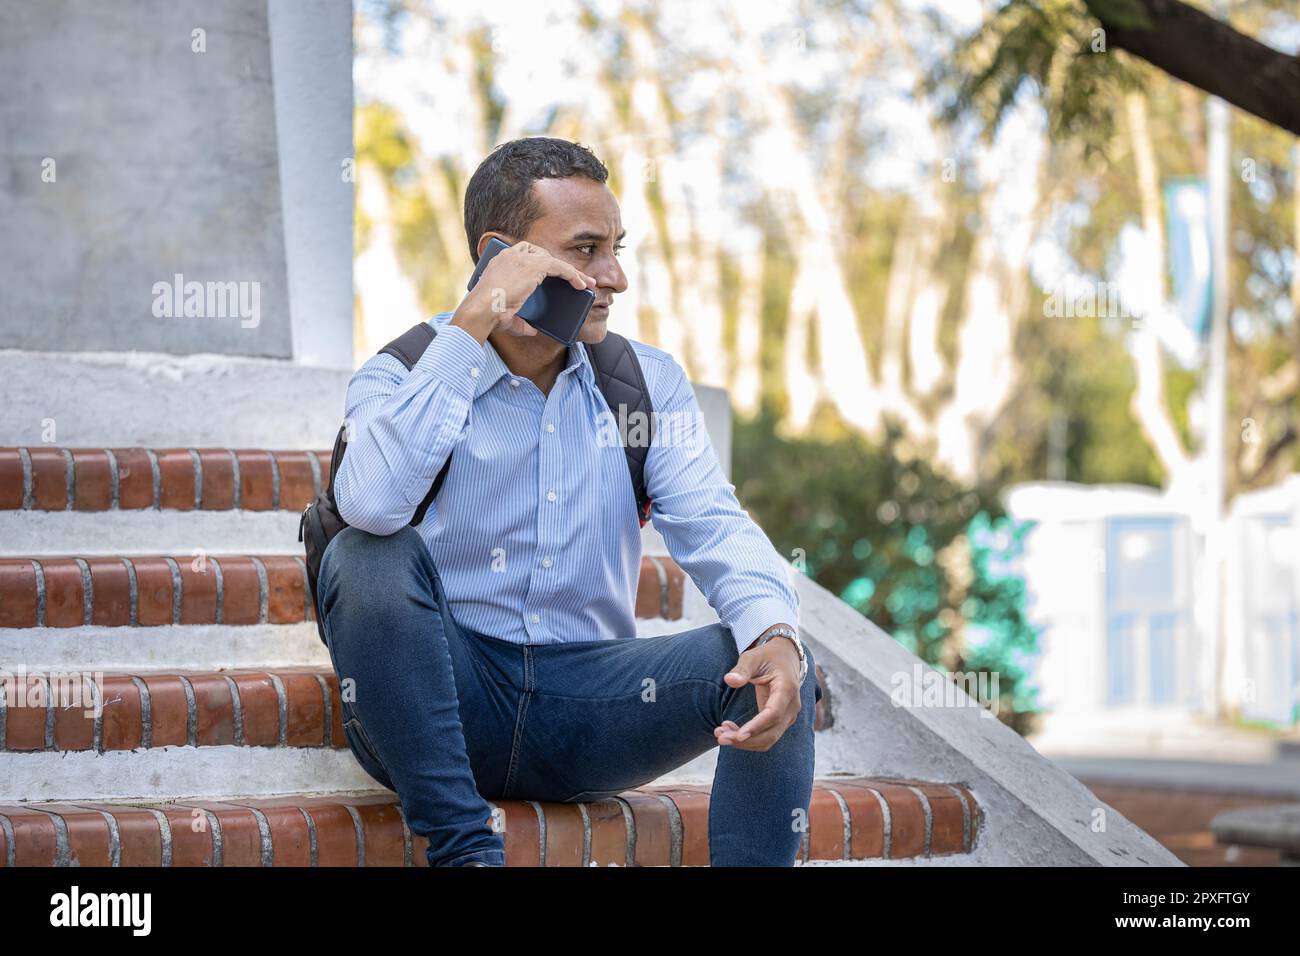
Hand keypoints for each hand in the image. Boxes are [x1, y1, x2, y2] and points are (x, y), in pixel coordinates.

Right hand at [453, 239, 595, 340]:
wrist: (482, 309)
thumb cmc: (488, 315)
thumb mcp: (505, 316)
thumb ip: (519, 321)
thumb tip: (532, 330)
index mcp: (500, 263)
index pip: (524, 254)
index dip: (540, 262)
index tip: (551, 273)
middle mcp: (510, 256)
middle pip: (541, 254)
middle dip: (559, 266)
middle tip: (574, 279)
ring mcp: (522, 259)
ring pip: (554, 260)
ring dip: (572, 272)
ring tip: (586, 284)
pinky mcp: (533, 266)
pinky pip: (559, 266)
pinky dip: (572, 274)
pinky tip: (581, 285)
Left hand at [714, 635, 801, 750]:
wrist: (784, 658)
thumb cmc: (767, 656)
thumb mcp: (752, 657)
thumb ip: (742, 669)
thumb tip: (729, 680)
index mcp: (787, 688)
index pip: (773, 713)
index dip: (756, 726)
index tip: (739, 735)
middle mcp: (791, 706)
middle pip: (771, 733)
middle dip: (746, 740)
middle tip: (720, 737)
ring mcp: (788, 716)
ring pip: (769, 739)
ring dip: (745, 742)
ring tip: (721, 734)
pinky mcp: (781, 721)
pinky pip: (766, 736)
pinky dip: (749, 739)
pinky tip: (730, 730)